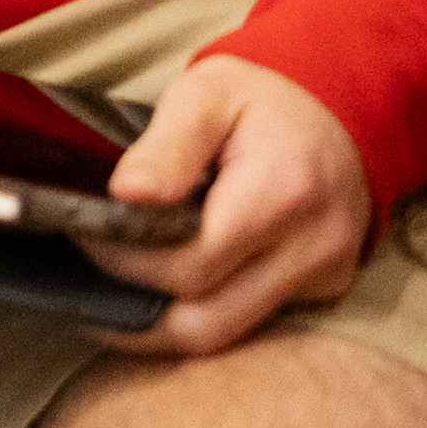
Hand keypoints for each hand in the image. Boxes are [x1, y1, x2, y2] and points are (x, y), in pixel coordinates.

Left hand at [84, 53, 376, 356]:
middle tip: (93, 265)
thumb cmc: (262, 101)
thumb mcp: (207, 92)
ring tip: (112, 292)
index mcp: (283, 191)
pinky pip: (250, 321)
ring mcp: (324, 274)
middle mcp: (313, 246)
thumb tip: (126, 195)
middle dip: (137, 301)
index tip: (86, 235)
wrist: (340, 111)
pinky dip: (201, 311)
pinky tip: (162, 288)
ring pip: (225, 334)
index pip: (191, 263)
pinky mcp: (324, 288)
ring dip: (162, 322)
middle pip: (205, 317)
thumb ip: (165, 146)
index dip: (127, 259)